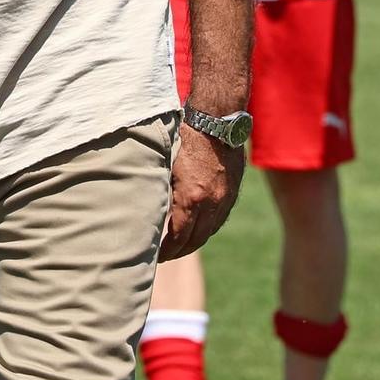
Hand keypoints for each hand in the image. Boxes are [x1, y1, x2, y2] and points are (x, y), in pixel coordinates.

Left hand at [161, 121, 244, 259]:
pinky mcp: (232, 194)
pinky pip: (219, 220)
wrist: (217, 123)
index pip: (178, 235)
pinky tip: (196, 230)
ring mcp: (225, 200)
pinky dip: (207, 229)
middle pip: (195, 239)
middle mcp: (211, 203)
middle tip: (164, 257)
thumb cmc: (184, 138)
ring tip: (178, 248)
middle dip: (179, 251)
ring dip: (194, 242)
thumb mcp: (164, 163)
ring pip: (209, 231)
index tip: (155, 256)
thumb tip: (147, 206)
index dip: (167, 250)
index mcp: (191, 197)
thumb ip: (160, 188)